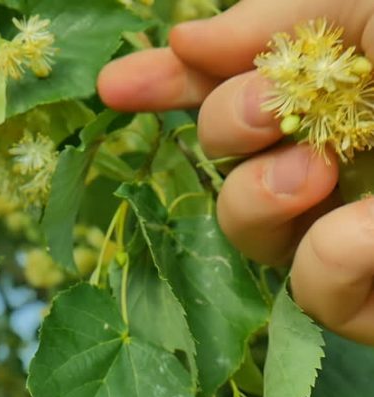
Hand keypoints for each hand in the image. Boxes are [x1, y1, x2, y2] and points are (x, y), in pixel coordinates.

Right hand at [97, 0, 373, 343]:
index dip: (169, 88)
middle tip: (263, 112)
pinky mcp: (367, 301)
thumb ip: (276, 21)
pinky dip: (326, 262)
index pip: (230, 91)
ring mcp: (343, 232)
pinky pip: (310, 294)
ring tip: (312, 174)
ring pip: (243, 229)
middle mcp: (329, 161)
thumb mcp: (365, 10)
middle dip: (221, 128)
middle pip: (219, 156)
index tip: (114, 86)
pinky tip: (369, 235)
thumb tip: (181, 40)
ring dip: (256, 197)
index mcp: (331, 95)